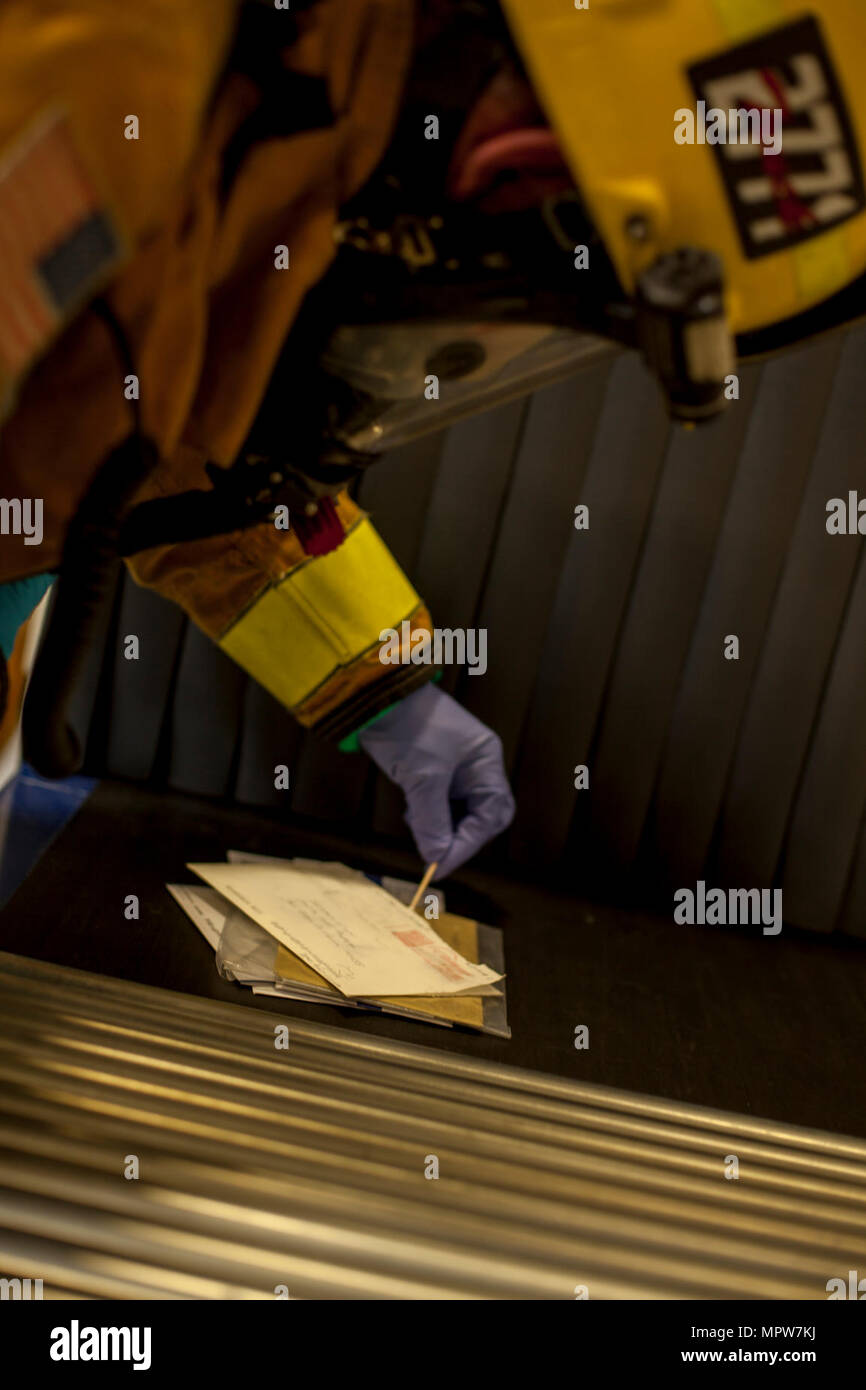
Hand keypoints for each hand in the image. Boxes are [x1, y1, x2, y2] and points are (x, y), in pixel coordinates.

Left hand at [359, 683, 514, 877]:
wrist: (375, 693)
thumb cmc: (408, 727)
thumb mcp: (422, 779)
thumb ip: (432, 822)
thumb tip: (437, 858)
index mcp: (485, 761)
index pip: (490, 815)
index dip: (467, 844)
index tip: (442, 865)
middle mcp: (476, 763)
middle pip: (481, 814)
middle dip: (460, 835)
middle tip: (436, 853)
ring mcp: (455, 764)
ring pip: (457, 809)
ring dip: (440, 824)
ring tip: (417, 823)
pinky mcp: (433, 765)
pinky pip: (439, 799)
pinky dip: (428, 812)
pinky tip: (412, 811)